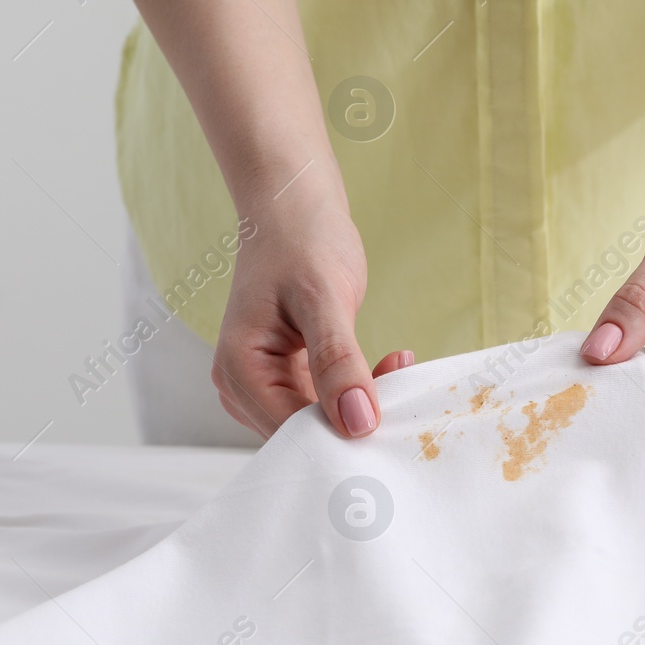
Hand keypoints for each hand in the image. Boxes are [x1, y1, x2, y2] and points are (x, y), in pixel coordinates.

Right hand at [211, 180, 410, 439]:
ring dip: (365, 405)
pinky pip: (329, 404)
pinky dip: (363, 390)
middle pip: (305, 436)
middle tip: (405, 388)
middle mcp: (243, 387)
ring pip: (322, 423)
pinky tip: (392, 362)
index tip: (394, 420)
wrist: (294, 208)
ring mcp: (266, 384)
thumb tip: (357, 423)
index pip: (292, 434)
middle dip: (357, 421)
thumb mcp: (324, 298)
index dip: (342, 436)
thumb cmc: (302, 241)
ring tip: (401, 367)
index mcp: (238, 371)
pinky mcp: (291, 377)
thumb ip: (338, 361)